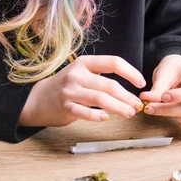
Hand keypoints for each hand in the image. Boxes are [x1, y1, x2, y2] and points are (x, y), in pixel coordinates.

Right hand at [19, 55, 145, 127]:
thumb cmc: (68, 86)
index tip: (141, 83)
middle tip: (137, 105)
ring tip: (129, 113)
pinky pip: (84, 112)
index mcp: (85, 62)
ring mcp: (70, 90)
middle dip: (127, 96)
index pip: (113, 62)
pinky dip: (96, 115)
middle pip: (109, 84)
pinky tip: (106, 118)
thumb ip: (102, 77)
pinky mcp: (65, 106)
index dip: (130, 72)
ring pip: (100, 98)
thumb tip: (131, 88)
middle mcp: (77, 74)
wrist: (39, 98)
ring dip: (118, 107)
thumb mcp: (83, 73)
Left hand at [139, 54, 180, 131]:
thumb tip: (148, 100)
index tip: (162, 97)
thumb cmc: (174, 69)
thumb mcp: (164, 72)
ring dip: (176, 117)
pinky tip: (172, 113)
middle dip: (167, 110)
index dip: (179, 97)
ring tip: (164, 108)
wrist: (179, 71)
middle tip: (149, 108)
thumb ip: (157, 87)